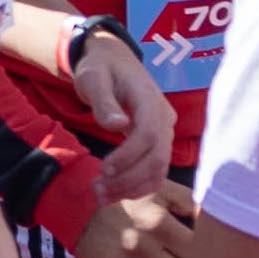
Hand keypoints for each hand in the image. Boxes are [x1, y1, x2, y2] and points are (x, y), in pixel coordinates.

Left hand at [70, 34, 176, 203]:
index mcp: (151, 101)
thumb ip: (104, 100)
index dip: (129, 156)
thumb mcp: (93, 77)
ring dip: (132, 187)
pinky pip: (154, 169)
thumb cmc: (99, 67)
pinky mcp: (156, 143)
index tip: (104, 169)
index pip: (149, 135)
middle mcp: (164, 120)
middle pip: (157, 158)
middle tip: (98, 192)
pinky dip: (137, 185)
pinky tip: (114, 192)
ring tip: (101, 196)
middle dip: (129, 179)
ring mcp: (163, 133)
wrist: (111, 60)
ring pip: (158, 169)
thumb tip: (118, 125)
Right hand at [77, 179, 196, 257]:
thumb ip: (191, 202)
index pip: (198, 255)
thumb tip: (215, 221)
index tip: (190, 249)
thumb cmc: (125, 196)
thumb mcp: (158, 188)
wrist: (75, 201)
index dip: (199, 254)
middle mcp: (140, 247)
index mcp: (158, 223)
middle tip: (171, 257)